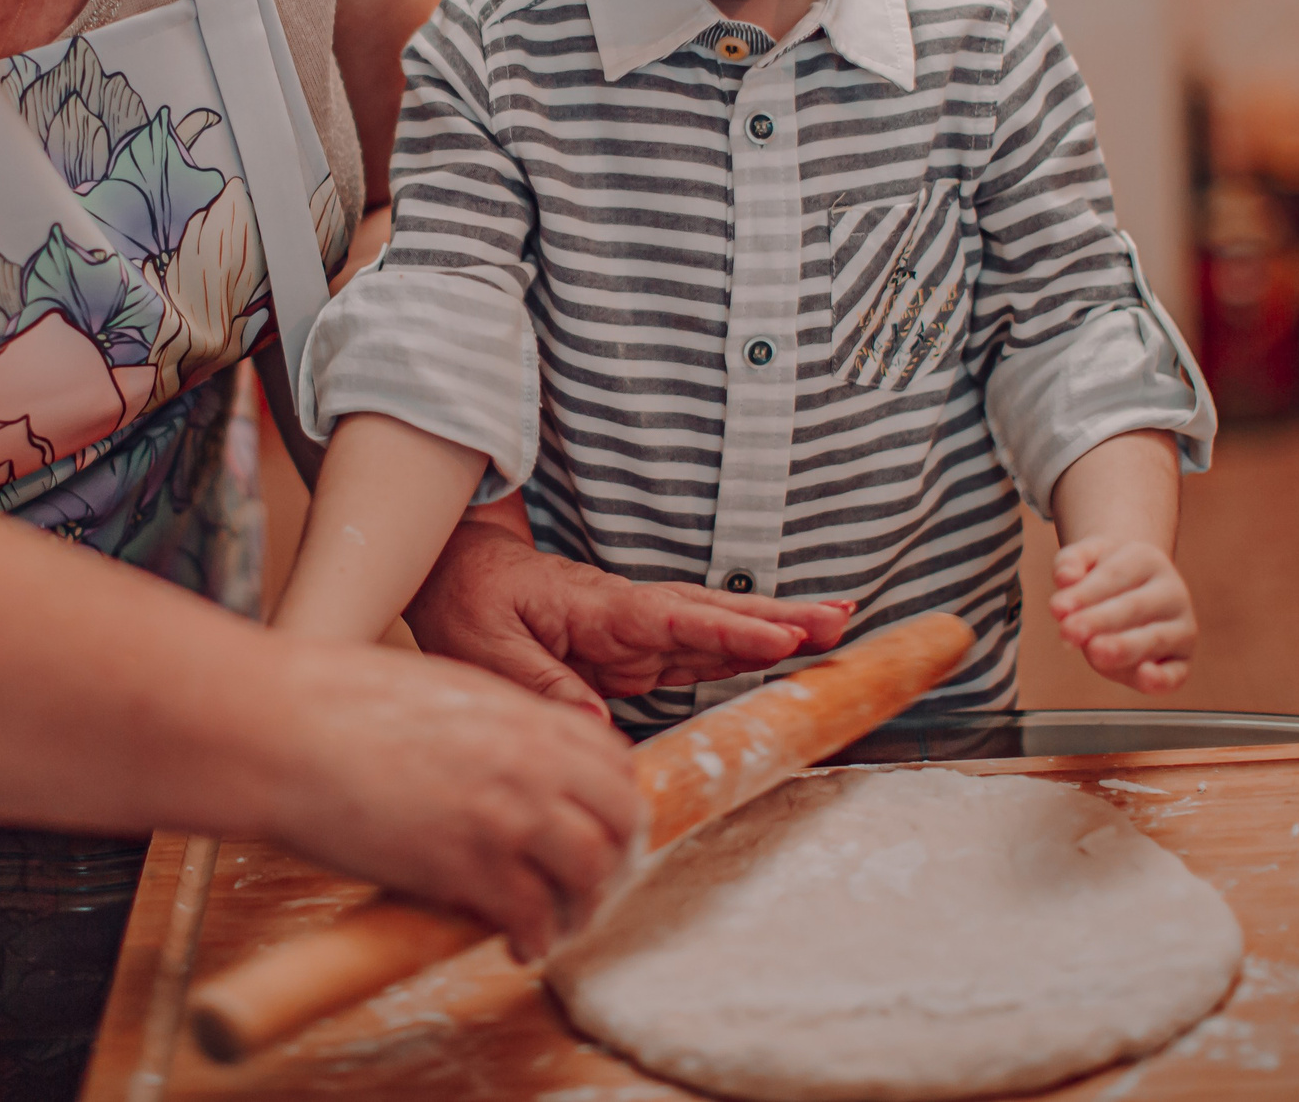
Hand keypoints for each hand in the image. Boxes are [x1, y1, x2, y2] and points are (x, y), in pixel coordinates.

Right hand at [262, 637, 640, 959]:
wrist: (282, 730)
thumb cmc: (335, 703)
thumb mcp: (439, 689)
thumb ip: (489, 724)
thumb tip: (505, 759)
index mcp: (519, 713)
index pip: (611, 758)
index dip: (613, 797)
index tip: (600, 821)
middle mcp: (528, 761)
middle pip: (620, 816)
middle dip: (617, 854)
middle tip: (594, 881)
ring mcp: (504, 815)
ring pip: (591, 872)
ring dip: (583, 906)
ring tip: (560, 923)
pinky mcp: (466, 869)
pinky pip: (531, 918)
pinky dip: (534, 938)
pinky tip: (518, 944)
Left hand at [405, 507, 851, 714]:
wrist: (457, 572)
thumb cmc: (469, 603)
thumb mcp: (487, 647)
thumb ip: (543, 685)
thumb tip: (599, 727)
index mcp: (598, 610)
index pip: (674, 620)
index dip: (729, 632)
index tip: (782, 637)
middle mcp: (630, 615)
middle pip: (712, 616)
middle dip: (777, 619)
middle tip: (840, 622)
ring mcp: (637, 631)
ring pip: (715, 630)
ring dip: (773, 630)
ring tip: (835, 629)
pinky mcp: (634, 650)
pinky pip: (697, 650)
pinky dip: (741, 649)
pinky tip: (782, 650)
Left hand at [1049, 535, 1195, 693]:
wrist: (1135, 591)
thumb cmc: (1103, 576)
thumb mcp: (1084, 558)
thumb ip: (1070, 562)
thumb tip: (1064, 577)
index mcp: (1147, 560)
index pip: (1114, 576)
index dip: (1085, 593)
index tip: (1057, 609)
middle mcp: (1172, 593)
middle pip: (1133, 607)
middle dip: (1098, 620)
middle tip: (1068, 631)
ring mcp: (1181, 627)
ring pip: (1154, 638)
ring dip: (1124, 646)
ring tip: (1095, 650)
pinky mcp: (1181, 661)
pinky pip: (1176, 673)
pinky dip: (1163, 678)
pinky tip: (1145, 676)